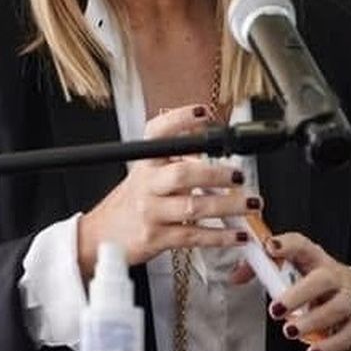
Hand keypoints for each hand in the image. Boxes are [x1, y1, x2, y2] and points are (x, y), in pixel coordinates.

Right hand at [77, 104, 259, 278]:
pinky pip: (193, 236)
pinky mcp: (156, 238)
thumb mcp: (145, 174)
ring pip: (193, 207)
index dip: (179, 119)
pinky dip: (220, 236)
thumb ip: (175, 160)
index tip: (203, 113)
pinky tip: (238, 234)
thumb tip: (213, 148)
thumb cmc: (130, 203)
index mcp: (146, 162)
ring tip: (250, 203)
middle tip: (239, 175)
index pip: (157, 132)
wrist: (100, 236)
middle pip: (182, 173)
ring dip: (228, 205)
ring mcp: (151, 212)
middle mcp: (147, 184)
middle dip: (216, 174)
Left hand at [259, 232, 350, 350]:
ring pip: (337, 307)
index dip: (287, 244)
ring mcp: (349, 297)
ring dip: (312, 321)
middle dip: (299, 294)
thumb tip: (235, 276)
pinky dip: (331, 344)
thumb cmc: (320, 281)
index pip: (302, 245)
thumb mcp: (296, 269)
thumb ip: (262, 270)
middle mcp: (334, 276)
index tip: (270, 247)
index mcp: (315, 258)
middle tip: (276, 309)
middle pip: (323, 279)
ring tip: (291, 331)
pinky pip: (348, 332)